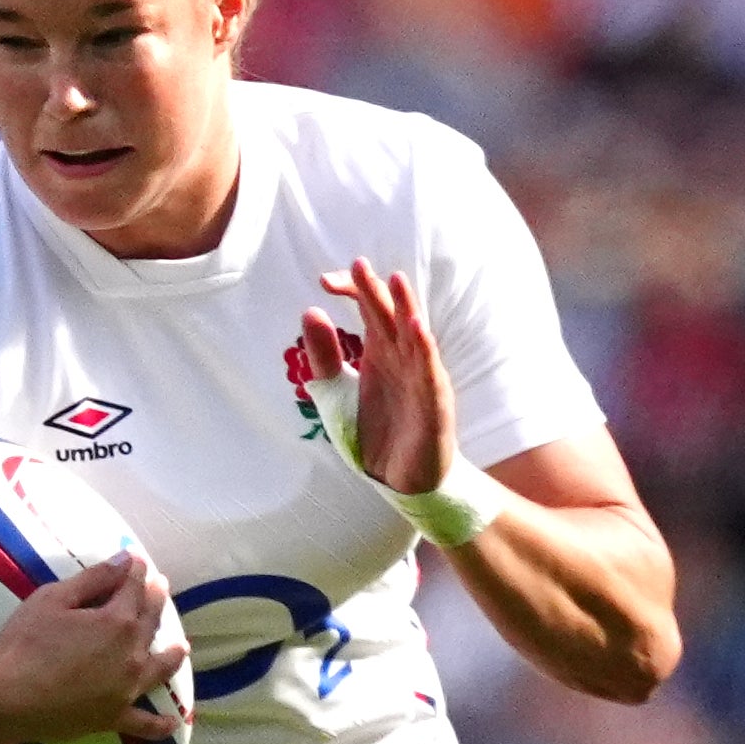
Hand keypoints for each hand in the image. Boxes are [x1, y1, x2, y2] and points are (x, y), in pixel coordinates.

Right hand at [0, 554, 186, 743]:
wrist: (7, 699)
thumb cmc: (24, 644)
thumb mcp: (52, 599)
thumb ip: (93, 579)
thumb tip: (126, 560)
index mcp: (116, 622)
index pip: (131, 590)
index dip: (135, 572)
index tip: (138, 561)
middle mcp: (130, 655)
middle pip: (149, 623)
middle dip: (155, 602)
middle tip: (161, 588)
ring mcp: (126, 690)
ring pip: (159, 670)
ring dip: (172, 656)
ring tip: (181, 648)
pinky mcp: (113, 718)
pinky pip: (145, 724)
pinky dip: (160, 724)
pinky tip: (173, 722)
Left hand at [306, 259, 452, 501]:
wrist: (401, 480)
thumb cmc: (375, 432)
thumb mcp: (335, 393)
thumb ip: (323, 356)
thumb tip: (310, 311)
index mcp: (380, 351)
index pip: (368, 309)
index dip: (350, 292)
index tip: (324, 282)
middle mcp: (402, 358)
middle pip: (389, 315)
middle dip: (374, 290)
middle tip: (357, 264)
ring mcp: (421, 378)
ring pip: (414, 336)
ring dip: (406, 308)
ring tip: (394, 280)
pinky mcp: (434, 404)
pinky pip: (429, 372)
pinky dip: (424, 350)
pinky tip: (416, 328)